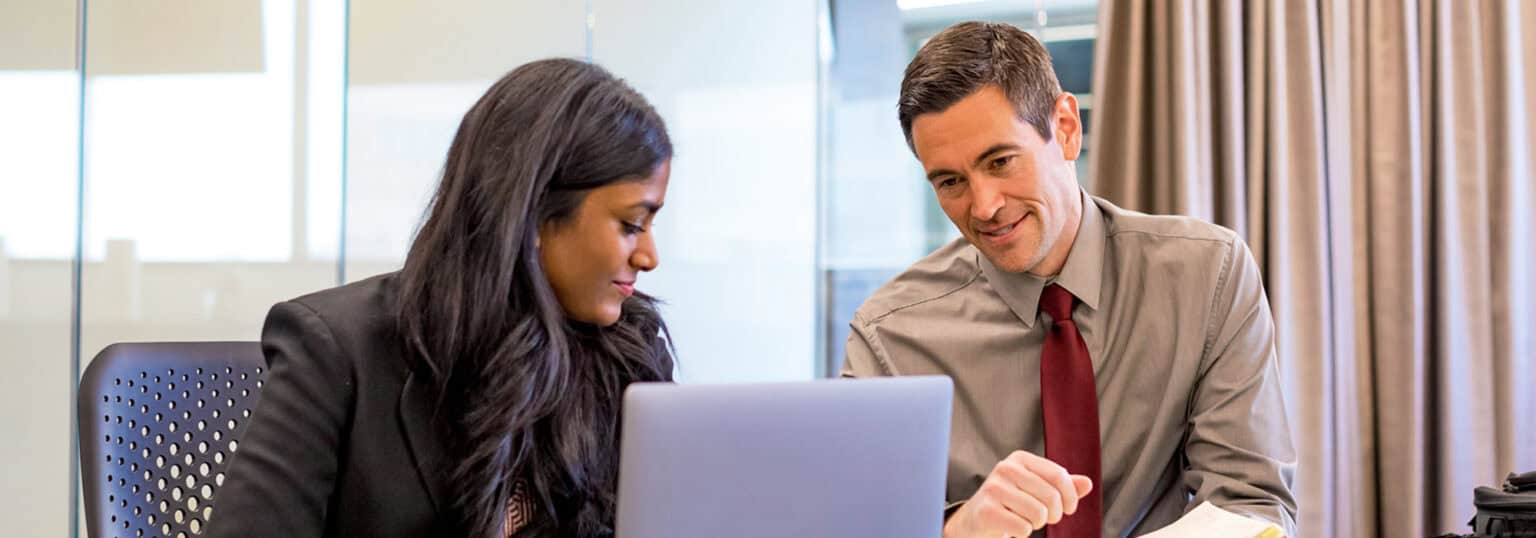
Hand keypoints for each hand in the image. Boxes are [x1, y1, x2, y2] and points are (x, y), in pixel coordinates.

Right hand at [942, 450, 1093, 537]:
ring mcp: (993, 489)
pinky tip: (1011, 526)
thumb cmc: (1011, 503)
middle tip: (1043, 518)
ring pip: (1038, 514)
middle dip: (1053, 515)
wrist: (975, 519)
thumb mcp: (1037, 489)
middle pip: (1051, 497)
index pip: (1059, 476)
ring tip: (1025, 520)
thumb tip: (1088, 483)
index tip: (1068, 509)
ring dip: (1036, 524)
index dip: (1070, 497)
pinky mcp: (986, 511)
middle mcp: (1005, 469)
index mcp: (1020, 459)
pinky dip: (1022, 533)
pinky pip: (1022, 528)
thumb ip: (1062, 486)